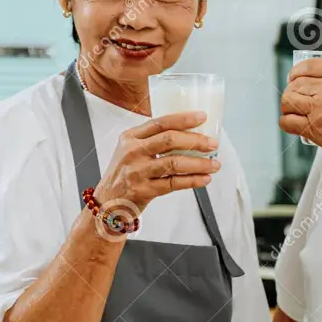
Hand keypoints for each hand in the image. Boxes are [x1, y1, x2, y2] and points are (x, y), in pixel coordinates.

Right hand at [93, 112, 220, 215]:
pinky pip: (173, 183)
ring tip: (214, 164)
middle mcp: (132, 152)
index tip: (202, 117)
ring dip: (199, 163)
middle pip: (169, 140)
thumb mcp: (130, 151)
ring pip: (174, 163)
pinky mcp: (143, 190)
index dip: (183, 118)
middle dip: (196, 141)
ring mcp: (137, 172)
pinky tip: (204, 179)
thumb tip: (190, 134)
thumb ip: (152, 140)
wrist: (107, 204)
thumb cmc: (124, 175)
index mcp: (131, 137)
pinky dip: (192, 181)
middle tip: (212, 144)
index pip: (160, 122)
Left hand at [280, 58, 321, 163]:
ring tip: (293, 107)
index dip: (298, 70)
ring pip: (288, 100)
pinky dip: (286, 122)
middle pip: (296, 83)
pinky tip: (292, 122)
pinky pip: (287, 122)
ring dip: (288, 103)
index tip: (296, 75)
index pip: (310, 65)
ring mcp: (319, 109)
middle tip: (294, 93)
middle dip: (292, 88)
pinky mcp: (314, 129)